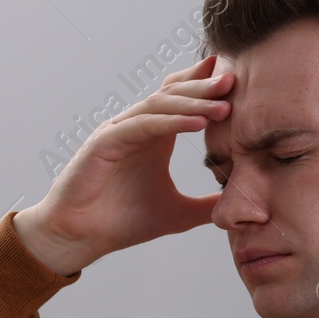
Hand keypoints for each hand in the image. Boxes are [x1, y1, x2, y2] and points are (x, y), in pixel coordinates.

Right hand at [13, 53, 234, 275]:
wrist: (81, 238)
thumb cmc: (122, 222)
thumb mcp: (178, 214)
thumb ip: (205, 206)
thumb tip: (237, 204)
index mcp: (154, 138)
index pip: (180, 101)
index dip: (204, 88)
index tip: (237, 83)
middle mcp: (136, 128)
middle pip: (173, 95)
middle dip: (204, 87)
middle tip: (235, 80)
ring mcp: (119, 132)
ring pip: (159, 106)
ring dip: (193, 103)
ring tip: (223, 104)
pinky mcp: (105, 143)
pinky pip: (143, 126)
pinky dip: (171, 122)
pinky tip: (197, 123)